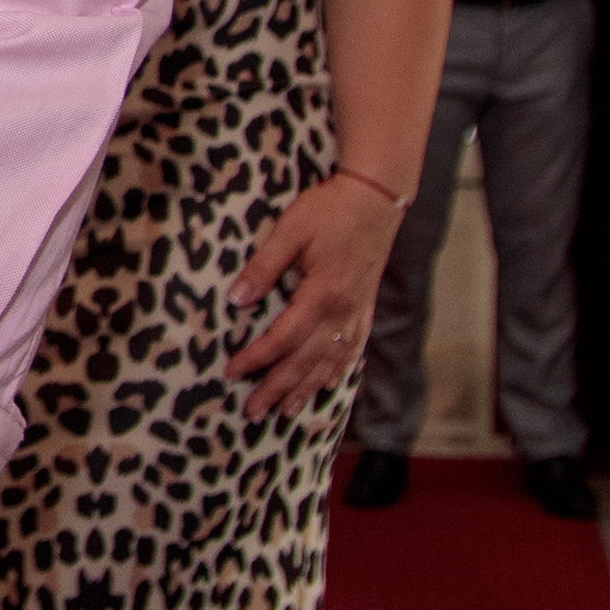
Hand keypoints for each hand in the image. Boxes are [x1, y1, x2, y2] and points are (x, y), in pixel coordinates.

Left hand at [222, 170, 404, 419]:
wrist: (378, 197)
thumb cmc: (331, 209)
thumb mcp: (290, 231)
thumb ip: (263, 267)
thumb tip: (236, 300)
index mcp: (323, 294)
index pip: (284, 339)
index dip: (257, 359)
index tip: (231, 372)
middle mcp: (343, 312)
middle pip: (306, 361)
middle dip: (277, 388)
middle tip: (252, 412)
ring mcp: (358, 313)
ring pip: (330, 362)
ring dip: (305, 388)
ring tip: (284, 411)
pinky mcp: (366, 308)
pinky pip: (351, 350)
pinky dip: (336, 371)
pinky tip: (326, 383)